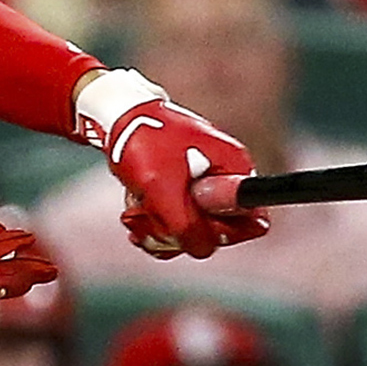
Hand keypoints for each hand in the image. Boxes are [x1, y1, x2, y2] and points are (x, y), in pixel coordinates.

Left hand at [70, 68, 267, 260]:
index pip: (252, 222)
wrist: (114, 116)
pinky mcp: (181, 191)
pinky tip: (133, 210)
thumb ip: (185, 225)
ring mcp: (203, 186)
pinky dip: (152, 224)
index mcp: (234, 169)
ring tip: (134, 212)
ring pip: (190, 232)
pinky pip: (174, 225)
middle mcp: (226, 178)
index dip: (221, 233)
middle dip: (178, 233)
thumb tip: (202, 249)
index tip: (190, 223)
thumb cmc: (143, 141)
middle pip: (216, 233)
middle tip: (148, 216)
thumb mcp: (162, 188)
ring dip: (158, 230)